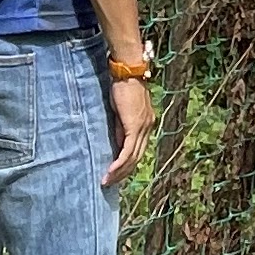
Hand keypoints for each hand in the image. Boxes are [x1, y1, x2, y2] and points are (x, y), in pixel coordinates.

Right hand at [101, 70, 155, 187]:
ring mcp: (143, 127)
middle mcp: (148, 128)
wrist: (128, 72)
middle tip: (110, 183)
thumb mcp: (122, 111)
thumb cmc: (123, 87)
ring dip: (119, 172)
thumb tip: (117, 142)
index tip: (117, 174)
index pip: (139, 150)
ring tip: (107, 181)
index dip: (128, 164)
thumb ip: (122, 126)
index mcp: (146, 124)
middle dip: (123, 173)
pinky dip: (119, 163)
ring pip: (133, 157)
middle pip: (137, 157)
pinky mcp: (134, 126)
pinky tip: (110, 171)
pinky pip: (127, 151)